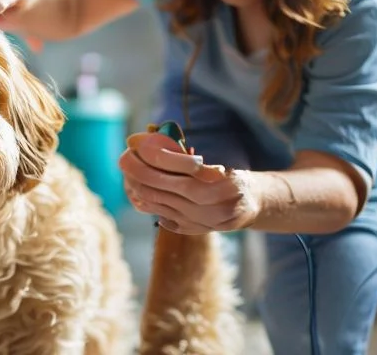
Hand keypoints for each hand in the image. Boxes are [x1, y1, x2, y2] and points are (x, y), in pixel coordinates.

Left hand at [119, 133, 260, 234]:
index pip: (187, 171)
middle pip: (170, 190)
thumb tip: (158, 144)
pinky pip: (166, 219)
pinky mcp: (195, 231)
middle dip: (143, 174)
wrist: (252, 206)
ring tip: (126, 174)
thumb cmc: (233, 178)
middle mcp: (216, 209)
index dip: (161, 159)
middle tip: (124, 158)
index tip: (141, 146)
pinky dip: (150, 206)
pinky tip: (136, 196)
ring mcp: (204, 224)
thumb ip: (194, 165)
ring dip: (141, 189)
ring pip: (164, 205)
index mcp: (226, 187)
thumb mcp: (222, 168)